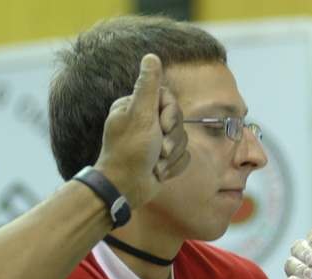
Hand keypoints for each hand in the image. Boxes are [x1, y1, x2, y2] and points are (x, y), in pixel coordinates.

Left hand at [93, 54, 189, 209]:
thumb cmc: (130, 152)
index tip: (163, 126)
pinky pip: (184, 157)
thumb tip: (151, 56)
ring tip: (157, 164)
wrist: (126, 188)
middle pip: (178, 120)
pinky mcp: (164, 159)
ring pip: (183, 140)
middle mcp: (146, 122)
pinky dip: (174, 167)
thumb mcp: (140, 116)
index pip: (168, 99)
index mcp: (137, 108)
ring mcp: (155, 142)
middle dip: (172, 138)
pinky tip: (160, 173)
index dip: (171, 113)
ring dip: (172, 156)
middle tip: (160, 149)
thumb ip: (148, 86)